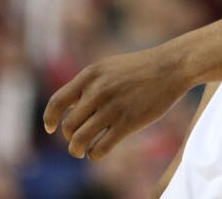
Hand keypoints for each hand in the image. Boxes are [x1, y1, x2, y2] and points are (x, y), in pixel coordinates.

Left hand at [43, 46, 192, 160]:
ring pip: (80, 140)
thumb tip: (68, 108)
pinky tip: (97, 152)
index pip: (57, 102)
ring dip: (77, 150)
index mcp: (90, 75)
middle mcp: (98, 91)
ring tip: (82, 151)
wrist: (171, 66)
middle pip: (68, 125)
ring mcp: (112, 107)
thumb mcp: (109, 67)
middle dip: (69, 137)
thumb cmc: (140, 68)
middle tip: (76, 140)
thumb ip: (88, 84)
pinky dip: (95, 155)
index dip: (50, 119)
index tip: (51, 128)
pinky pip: (101, 148)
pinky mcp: (128, 123)